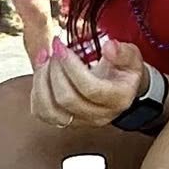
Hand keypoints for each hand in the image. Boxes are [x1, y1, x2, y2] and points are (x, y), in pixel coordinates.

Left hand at [30, 33, 144, 128]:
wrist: (119, 88)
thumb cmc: (123, 71)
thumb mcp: (131, 57)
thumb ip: (123, 51)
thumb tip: (109, 47)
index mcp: (118, 99)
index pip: (90, 88)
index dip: (71, 67)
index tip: (62, 47)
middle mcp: (100, 116)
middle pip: (67, 99)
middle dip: (55, 70)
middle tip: (55, 48)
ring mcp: (81, 122)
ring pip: (50, 109)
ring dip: (42, 80)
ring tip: (46, 59)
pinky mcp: (65, 121)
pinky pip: (42, 112)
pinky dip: (37, 90)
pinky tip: (42, 71)